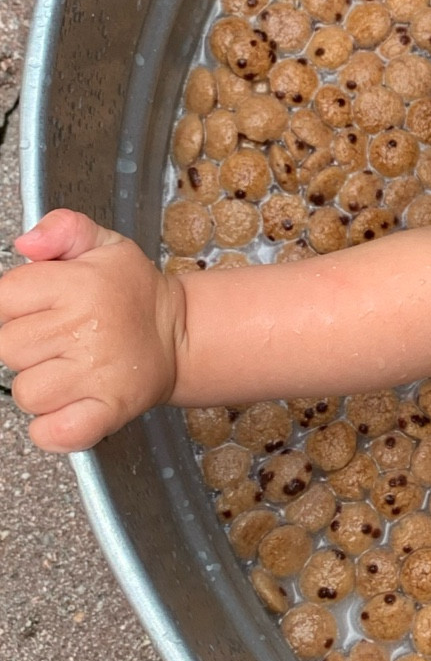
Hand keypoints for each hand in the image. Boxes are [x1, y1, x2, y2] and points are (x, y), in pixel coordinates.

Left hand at [0, 210, 182, 451]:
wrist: (182, 335)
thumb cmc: (134, 294)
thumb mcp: (104, 245)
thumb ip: (62, 229)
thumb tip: (28, 244)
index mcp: (79, 285)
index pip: (4, 298)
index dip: (14, 306)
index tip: (36, 308)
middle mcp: (87, 328)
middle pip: (8, 348)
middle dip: (25, 345)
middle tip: (57, 338)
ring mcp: (98, 373)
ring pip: (27, 392)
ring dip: (40, 386)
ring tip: (67, 370)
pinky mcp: (109, 410)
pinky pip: (56, 432)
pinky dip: (53, 428)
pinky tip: (67, 405)